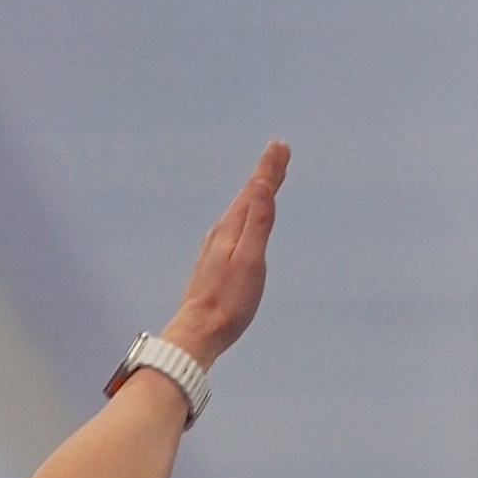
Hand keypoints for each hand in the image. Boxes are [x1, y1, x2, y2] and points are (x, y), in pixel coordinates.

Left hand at [167, 140, 287, 368]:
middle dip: (265, 173)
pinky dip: (248, 211)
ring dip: (256, 190)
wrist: (197, 332)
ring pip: (241, 209)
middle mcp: (222, 232)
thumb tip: (261, 186)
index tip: (280, 146)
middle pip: (248, 196)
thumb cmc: (229, 301)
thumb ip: (258, 223)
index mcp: (232, 229)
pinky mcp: (216, 260)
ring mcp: (217, 246)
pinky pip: (236, 224)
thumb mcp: (250, 261)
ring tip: (267, 178)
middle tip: (279, 151)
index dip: (269, 168)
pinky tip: (246, 218)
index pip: (255, 190)